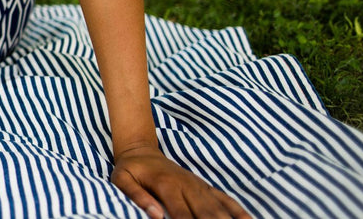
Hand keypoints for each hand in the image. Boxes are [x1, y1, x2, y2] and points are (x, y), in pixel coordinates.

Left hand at [111, 144, 249, 218]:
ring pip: (219, 210)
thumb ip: (137, 196)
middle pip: (206, 214)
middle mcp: (188, 186)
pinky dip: (240, 213)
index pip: (182, 215)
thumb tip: (156, 215)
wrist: (142, 150)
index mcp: (167, 185)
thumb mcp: (122, 179)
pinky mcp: (206, 188)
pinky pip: (227, 200)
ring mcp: (200, 187)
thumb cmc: (131, 169)